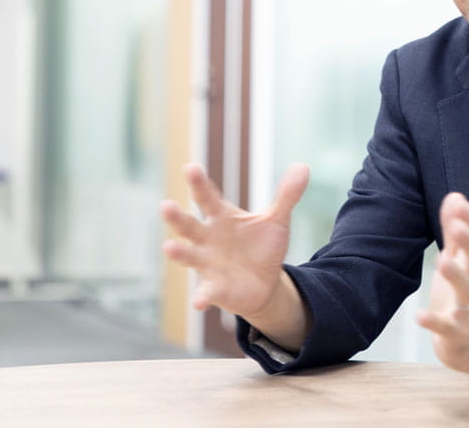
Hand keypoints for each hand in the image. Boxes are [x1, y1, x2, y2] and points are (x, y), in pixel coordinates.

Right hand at [160, 163, 307, 324]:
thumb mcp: (277, 220)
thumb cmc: (263, 246)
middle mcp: (208, 239)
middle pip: (189, 225)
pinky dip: (201, 296)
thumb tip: (303, 167)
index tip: (190, 167)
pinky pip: (205, 292)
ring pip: (189, 256)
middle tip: (165, 205)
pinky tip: (199, 302)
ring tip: (169, 247)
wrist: (265, 283)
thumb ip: (286, 195)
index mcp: (222, 218)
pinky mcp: (214, 289)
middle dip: (177, 217)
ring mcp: (207, 264)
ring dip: (179, 252)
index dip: (198, 183)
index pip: (208, 198)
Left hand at [416, 192, 468, 378]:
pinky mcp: (456, 334)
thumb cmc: (465, 296)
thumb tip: (455, 196)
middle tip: (457, 225)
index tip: (459, 203)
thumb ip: (456, 231)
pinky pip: (447, 328)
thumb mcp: (461, 261)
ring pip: (467, 292)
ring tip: (442, 260)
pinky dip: (434, 322)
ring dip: (456, 276)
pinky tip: (419, 315)